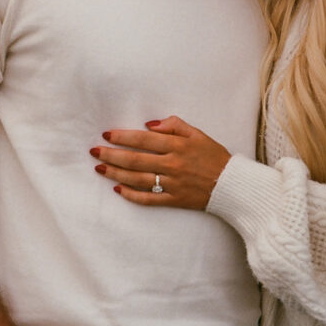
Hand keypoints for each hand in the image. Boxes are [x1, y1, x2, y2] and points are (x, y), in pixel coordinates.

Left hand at [91, 115, 231, 209]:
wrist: (231, 184)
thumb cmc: (214, 156)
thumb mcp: (197, 134)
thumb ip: (174, 125)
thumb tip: (149, 125)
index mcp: (177, 146)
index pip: (143, 140)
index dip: (123, 137)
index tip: (107, 134)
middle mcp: (172, 165)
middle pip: (135, 160)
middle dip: (112, 155)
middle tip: (94, 152)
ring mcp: (172, 184)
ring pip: (138, 179)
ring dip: (116, 173)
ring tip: (101, 168)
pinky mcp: (174, 200)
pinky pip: (149, 199)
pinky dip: (132, 195)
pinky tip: (118, 189)